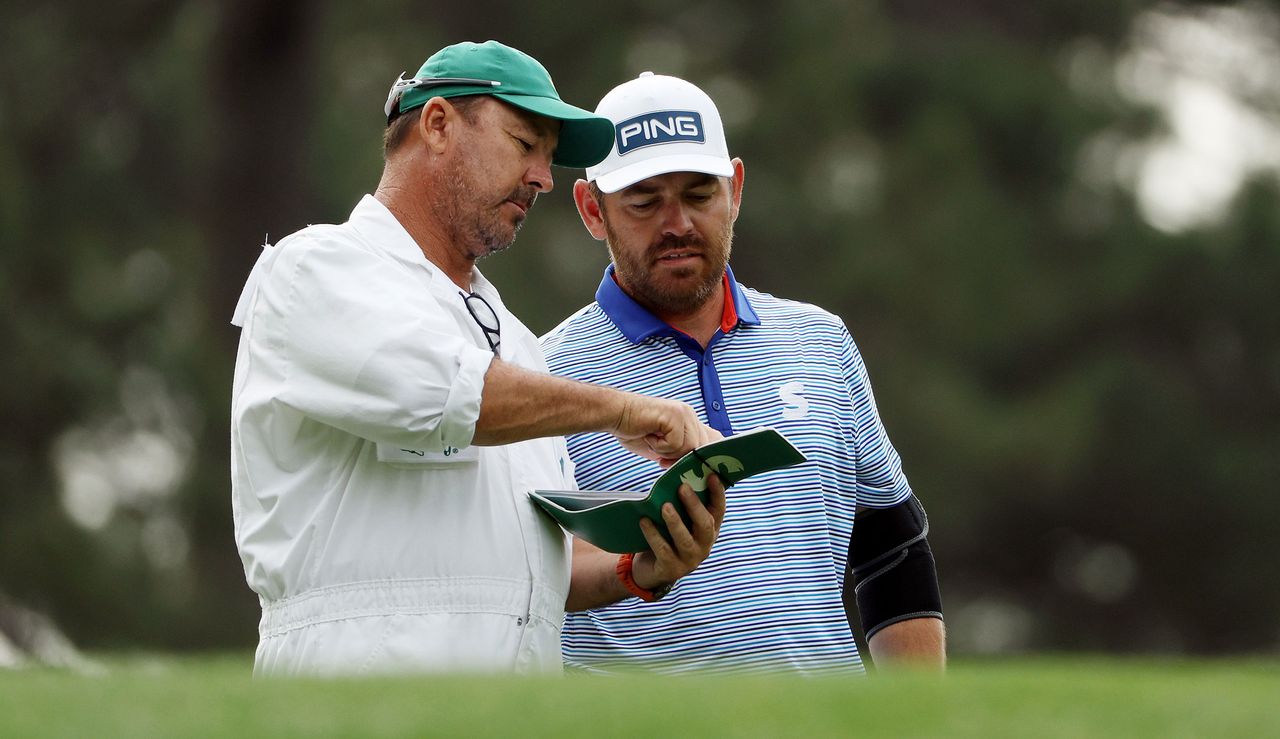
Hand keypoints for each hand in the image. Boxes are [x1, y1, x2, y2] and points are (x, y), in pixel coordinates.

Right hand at [611, 394, 721, 466]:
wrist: (614, 414)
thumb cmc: (634, 430)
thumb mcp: (663, 447)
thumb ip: (679, 453)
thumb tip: (695, 470)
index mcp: (689, 420)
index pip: (712, 440)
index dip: (707, 456)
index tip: (693, 468)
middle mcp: (690, 414)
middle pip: (701, 448)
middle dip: (680, 458)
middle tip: (661, 457)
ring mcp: (683, 413)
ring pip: (689, 448)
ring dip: (668, 452)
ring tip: (652, 441)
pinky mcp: (674, 416)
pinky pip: (676, 444)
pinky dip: (660, 447)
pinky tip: (649, 436)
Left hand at [631, 474, 727, 590]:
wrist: (652, 570)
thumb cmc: (668, 538)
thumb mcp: (679, 522)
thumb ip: (681, 505)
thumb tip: (675, 478)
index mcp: (709, 531)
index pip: (719, 510)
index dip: (717, 493)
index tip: (711, 475)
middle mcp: (704, 546)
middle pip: (705, 524)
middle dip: (694, 505)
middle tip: (682, 487)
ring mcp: (689, 560)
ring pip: (685, 539)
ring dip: (675, 521)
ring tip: (664, 506)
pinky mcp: (671, 569)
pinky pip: (663, 550)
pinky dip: (653, 534)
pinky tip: (644, 521)